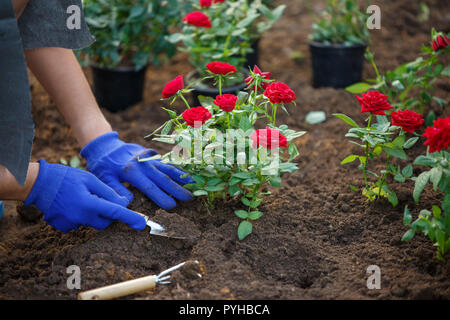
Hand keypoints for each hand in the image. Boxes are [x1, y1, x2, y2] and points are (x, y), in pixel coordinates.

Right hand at [24, 159, 145, 232]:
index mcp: (89, 203)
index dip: (130, 218)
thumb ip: (107, 192)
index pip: (115, 213)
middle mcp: (81, 217)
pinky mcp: (63, 227)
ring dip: (93, 213)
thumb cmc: (66, 177)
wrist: (38, 184)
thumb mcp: (89, 179)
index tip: (141, 224)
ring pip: (92, 222)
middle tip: (101, 199)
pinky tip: (72, 204)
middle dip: (109, 214)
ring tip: (82, 197)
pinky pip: (79, 224)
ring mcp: (71, 224)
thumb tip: (123, 203)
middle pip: (105, 222)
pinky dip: (80, 216)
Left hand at [80, 132, 192, 209]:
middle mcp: (143, 164)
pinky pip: (167, 162)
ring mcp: (149, 158)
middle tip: (190, 198)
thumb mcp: (104, 178)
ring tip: (193, 184)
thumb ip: (116, 190)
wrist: (105, 145)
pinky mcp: (152, 155)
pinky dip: (177, 169)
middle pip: (163, 178)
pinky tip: (186, 174)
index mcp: (131, 171)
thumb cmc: (103, 165)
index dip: (161, 197)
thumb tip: (127, 203)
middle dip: (177, 189)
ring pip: (168, 168)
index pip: (149, 187)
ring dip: (181, 177)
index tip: (172, 206)